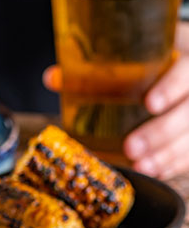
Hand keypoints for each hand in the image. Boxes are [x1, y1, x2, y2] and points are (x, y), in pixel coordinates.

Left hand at [43, 21, 188, 178]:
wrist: (181, 58)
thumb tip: (52, 78)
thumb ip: (95, 68)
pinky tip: (156, 172)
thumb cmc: (152, 58)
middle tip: (132, 148)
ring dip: (167, 154)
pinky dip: (175, 163)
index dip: (171, 87)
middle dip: (161, 132)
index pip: (185, 70)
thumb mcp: (133, 55)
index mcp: (184, 56)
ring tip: (141, 166)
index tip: (150, 104)